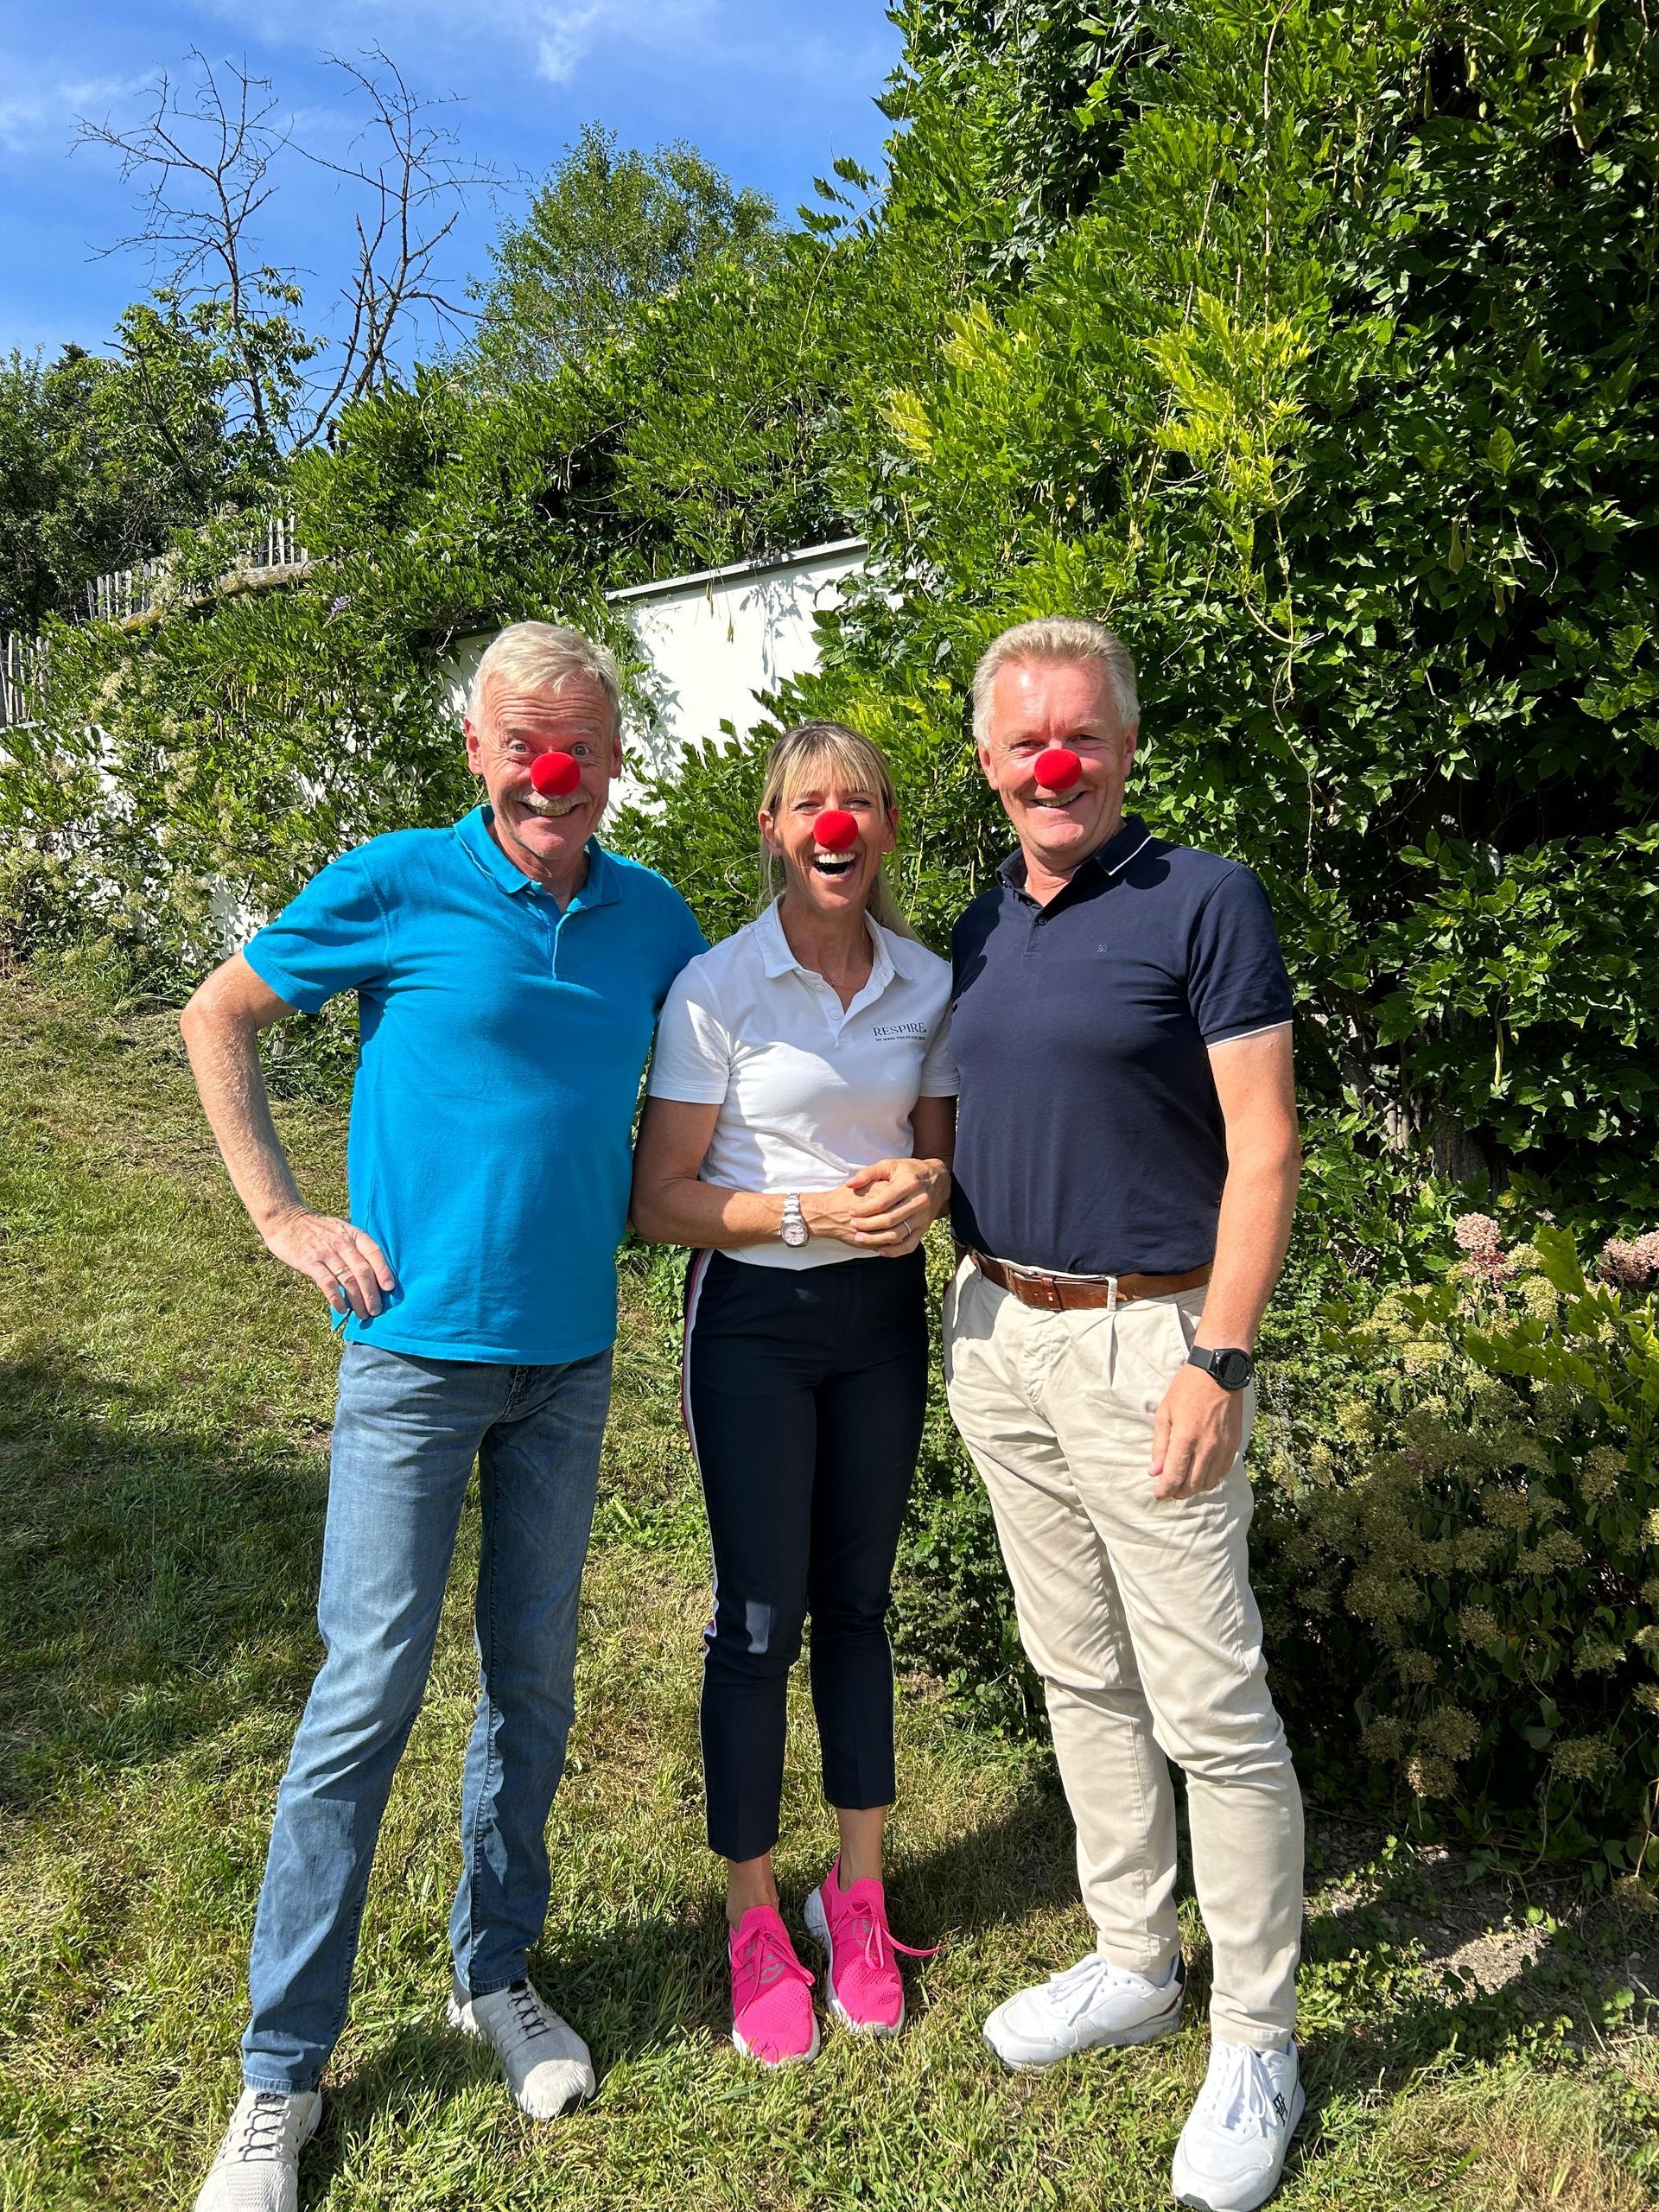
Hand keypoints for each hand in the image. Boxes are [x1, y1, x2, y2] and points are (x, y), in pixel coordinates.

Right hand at [263, 1207, 395, 1319]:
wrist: (285, 1219)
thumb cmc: (316, 1228)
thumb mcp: (340, 1229)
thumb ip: (355, 1246)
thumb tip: (373, 1272)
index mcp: (353, 1234)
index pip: (374, 1252)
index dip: (384, 1271)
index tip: (390, 1289)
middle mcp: (342, 1242)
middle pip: (363, 1271)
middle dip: (372, 1294)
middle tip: (376, 1311)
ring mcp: (325, 1252)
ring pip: (348, 1279)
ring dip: (357, 1300)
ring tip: (363, 1315)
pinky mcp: (309, 1262)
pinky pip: (327, 1283)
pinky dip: (337, 1298)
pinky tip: (342, 1309)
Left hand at [846, 1157, 948, 1252]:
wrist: (939, 1178)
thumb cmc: (909, 1171)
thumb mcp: (889, 1165)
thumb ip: (868, 1173)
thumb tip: (850, 1184)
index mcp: (908, 1184)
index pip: (883, 1202)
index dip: (865, 1209)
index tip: (851, 1212)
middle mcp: (919, 1201)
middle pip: (890, 1219)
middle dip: (868, 1225)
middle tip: (853, 1225)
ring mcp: (923, 1217)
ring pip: (898, 1234)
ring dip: (877, 1239)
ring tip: (860, 1238)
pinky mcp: (925, 1227)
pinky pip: (910, 1244)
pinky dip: (895, 1251)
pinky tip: (880, 1250)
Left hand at [1150, 1361, 1244, 1500]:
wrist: (1218, 1373)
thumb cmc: (1186, 1390)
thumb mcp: (1165, 1413)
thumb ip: (1160, 1445)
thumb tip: (1155, 1471)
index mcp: (1185, 1438)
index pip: (1174, 1476)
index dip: (1164, 1490)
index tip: (1158, 1494)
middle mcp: (1206, 1447)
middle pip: (1192, 1485)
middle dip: (1178, 1492)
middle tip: (1170, 1490)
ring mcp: (1223, 1447)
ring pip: (1209, 1482)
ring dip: (1195, 1488)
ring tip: (1185, 1484)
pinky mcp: (1234, 1445)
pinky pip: (1222, 1472)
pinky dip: (1211, 1478)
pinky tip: (1202, 1474)